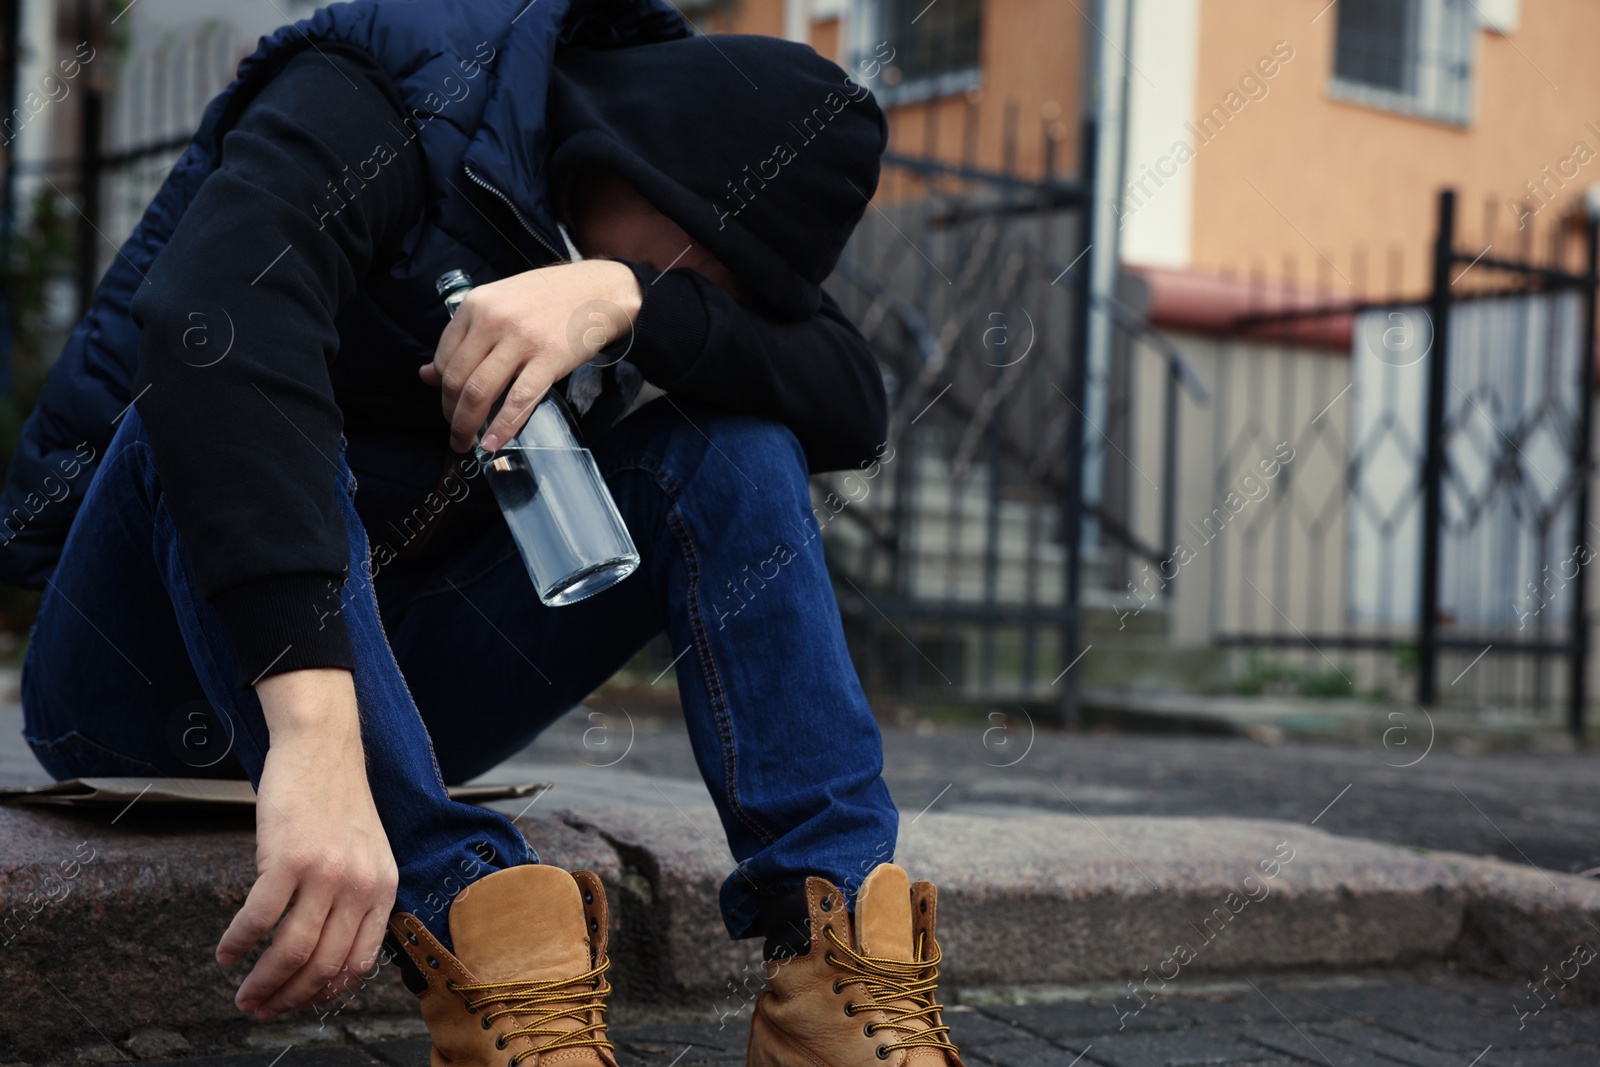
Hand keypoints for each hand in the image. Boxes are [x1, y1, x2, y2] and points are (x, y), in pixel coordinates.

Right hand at [217, 669, 397, 1021]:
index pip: (358, 961)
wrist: (323, 749)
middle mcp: (361, 885)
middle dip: (289, 998)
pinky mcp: (288, 858)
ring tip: (243, 994)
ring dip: (263, 982)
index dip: (325, 992)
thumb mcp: (366, 854)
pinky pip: (259, 918)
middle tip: (261, 1010)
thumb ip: (355, 898)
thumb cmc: (336, 802)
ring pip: (292, 951)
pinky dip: (239, 942)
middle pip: (323, 965)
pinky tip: (227, 952)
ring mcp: (326, 873)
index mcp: (383, 888)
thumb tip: (326, 953)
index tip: (300, 1004)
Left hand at [420, 259, 642, 452]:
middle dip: (450, 414)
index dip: (441, 390)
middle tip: (456, 433)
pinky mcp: (548, 357)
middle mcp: (493, 319)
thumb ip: (464, 337)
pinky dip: (502, 427)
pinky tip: (494, 442)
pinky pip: (518, 399)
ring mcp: (521, 339)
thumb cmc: (548, 298)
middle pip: (457, 378)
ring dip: (468, 425)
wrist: (598, 290)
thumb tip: (427, 374)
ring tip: (468, 442)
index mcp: (476, 304)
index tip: (450, 406)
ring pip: (479, 391)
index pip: (444, 357)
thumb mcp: (498, 305)